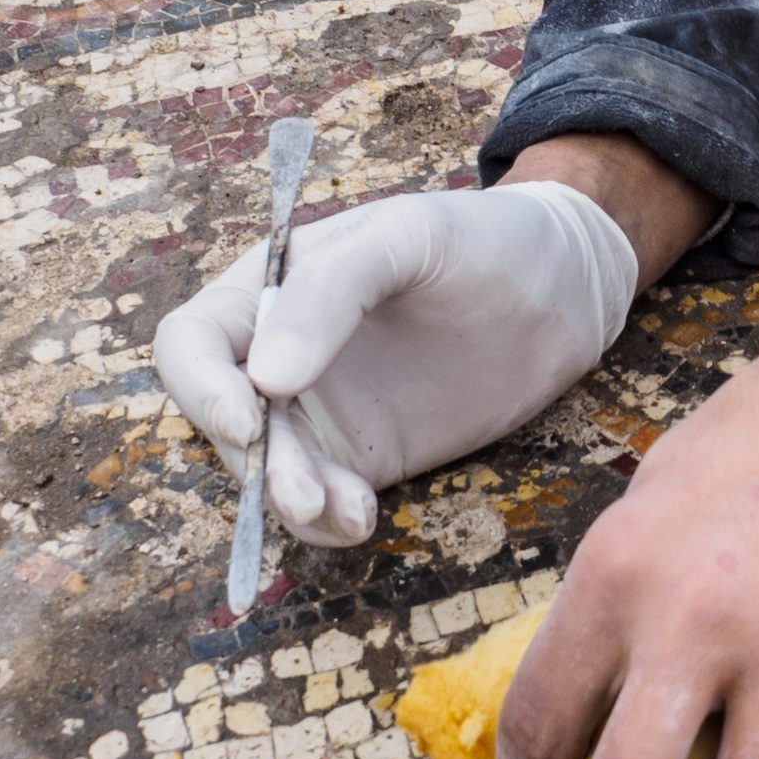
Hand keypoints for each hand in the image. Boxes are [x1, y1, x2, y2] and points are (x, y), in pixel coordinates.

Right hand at [151, 136, 714, 546]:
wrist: (565, 287)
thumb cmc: (482, 239)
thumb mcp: (408, 237)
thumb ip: (332, 292)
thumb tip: (264, 378)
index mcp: (271, 286)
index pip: (193, 343)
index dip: (201, 387)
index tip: (246, 422)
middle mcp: (279, 353)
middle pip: (223, 422)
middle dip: (257, 464)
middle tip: (308, 490)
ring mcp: (321, 411)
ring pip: (267, 474)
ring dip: (291, 502)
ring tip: (350, 508)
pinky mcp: (366, 455)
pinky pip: (320, 502)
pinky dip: (328, 521)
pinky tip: (363, 517)